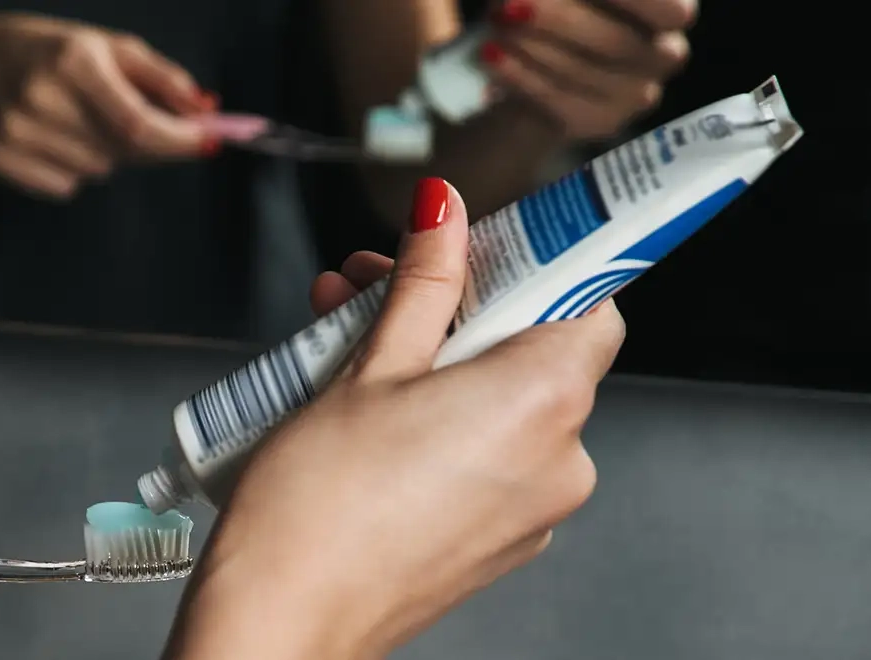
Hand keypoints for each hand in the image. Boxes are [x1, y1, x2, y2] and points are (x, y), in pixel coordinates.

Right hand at [0, 12, 217, 198]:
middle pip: (120, 150)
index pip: (136, 121)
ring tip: (75, 121)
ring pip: (94, 171)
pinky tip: (52, 139)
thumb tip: (207, 111)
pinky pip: (63, 187)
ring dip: (101, 154)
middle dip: (143, 142)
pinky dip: (69, 171)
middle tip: (128, 118)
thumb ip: (164, 79)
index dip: (179, 139)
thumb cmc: (61, 53)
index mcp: (73, 60)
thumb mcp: (113, 48)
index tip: (211, 143)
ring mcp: (14, 129)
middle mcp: (40, 95)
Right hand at [164, 179, 624, 659]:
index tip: (489, 236)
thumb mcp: (368, 367)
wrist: (283, 615)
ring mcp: (533, 508)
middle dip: (459, 305)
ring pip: (502, 399)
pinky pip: (487, 453)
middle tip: (386, 280)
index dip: (540, 257)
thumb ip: (422, 284)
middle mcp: (559, 460)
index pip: (588, 297)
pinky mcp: (499, 539)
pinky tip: (366, 403)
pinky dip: (439, 418)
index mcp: (542, 403)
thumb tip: (445, 215)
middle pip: (535, 345)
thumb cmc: (319, 508)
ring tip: (349, 338)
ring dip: (436, 358)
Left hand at [480, 0, 693, 139]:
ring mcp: (641, 91)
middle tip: (508, 6)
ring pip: (588, 73)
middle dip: (558, 21)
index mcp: (671, 8)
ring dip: (533, 49)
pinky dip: (523, 77)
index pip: (667, 8)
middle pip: (617, 41)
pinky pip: (565, 104)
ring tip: (496, 28)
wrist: (534, 60)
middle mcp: (667, 50)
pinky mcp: (607, 121)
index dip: (627, 0)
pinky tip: (493, 58)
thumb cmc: (555, 5)